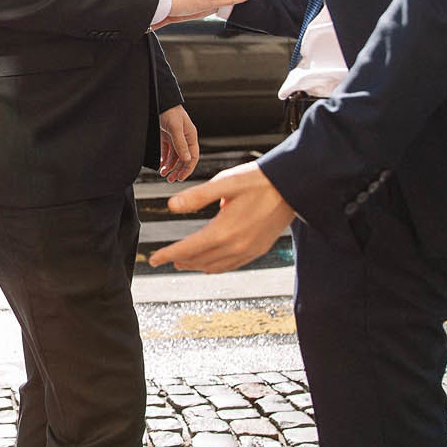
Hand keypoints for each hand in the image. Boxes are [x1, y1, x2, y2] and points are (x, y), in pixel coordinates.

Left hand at [150, 161, 295, 272]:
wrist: (292, 186)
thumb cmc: (258, 180)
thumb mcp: (225, 183)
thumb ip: (197, 196)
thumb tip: (171, 206)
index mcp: (224, 231)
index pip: (188, 249)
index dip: (168, 255)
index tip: (153, 259)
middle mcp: (236, 246)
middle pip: (200, 260)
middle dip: (179, 261)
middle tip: (164, 260)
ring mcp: (249, 250)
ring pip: (216, 266)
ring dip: (197, 265)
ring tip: (183, 263)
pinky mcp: (259, 249)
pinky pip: (232, 265)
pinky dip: (216, 266)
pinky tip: (211, 262)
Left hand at [158, 105, 199, 181]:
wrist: (159, 100)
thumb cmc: (169, 110)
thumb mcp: (175, 127)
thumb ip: (180, 144)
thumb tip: (187, 160)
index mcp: (190, 136)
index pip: (193, 157)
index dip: (188, 168)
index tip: (181, 178)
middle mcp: (184, 138)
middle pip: (183, 159)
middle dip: (177, 170)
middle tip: (171, 180)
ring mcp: (175, 138)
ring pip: (174, 157)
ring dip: (170, 166)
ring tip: (164, 174)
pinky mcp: (165, 136)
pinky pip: (166, 151)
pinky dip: (164, 159)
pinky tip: (160, 165)